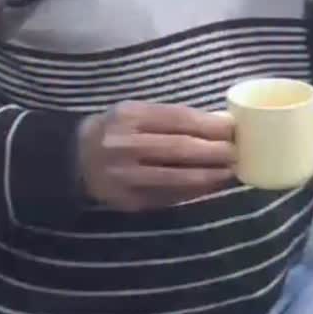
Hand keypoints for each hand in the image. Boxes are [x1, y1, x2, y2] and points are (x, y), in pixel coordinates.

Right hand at [76, 101, 235, 211]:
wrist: (75, 158)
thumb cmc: (116, 130)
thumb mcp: (136, 113)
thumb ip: (171, 118)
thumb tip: (220, 124)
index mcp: (129, 117)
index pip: (177, 120)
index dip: (209, 126)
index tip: (232, 130)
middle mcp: (124, 145)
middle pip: (180, 149)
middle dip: (214, 152)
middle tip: (236, 153)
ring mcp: (125, 176)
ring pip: (176, 178)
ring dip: (208, 177)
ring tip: (229, 173)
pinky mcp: (128, 201)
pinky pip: (168, 197)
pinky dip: (193, 193)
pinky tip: (209, 187)